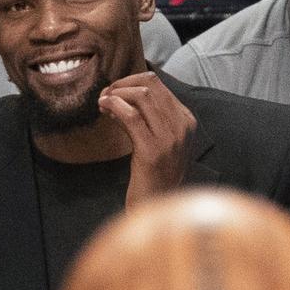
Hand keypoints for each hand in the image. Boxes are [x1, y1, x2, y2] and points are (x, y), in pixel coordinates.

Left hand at [98, 71, 196, 207]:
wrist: (157, 207)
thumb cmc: (154, 175)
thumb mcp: (157, 141)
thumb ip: (146, 118)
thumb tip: (120, 95)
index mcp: (186, 121)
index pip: (158, 84)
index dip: (130, 82)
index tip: (113, 91)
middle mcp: (182, 126)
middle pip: (149, 85)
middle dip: (121, 84)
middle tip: (105, 95)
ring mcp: (169, 139)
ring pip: (141, 96)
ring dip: (116, 94)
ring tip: (103, 103)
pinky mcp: (152, 151)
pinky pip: (131, 116)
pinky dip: (114, 106)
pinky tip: (104, 109)